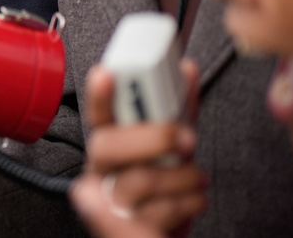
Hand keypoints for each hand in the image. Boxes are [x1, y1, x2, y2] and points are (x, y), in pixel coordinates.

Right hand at [72, 61, 206, 236]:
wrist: (164, 231)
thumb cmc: (164, 185)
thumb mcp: (172, 144)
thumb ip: (178, 110)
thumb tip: (187, 70)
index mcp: (109, 143)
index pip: (97, 115)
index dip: (98, 96)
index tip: (104, 74)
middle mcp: (102, 170)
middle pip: (107, 146)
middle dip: (153, 138)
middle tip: (185, 138)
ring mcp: (109, 200)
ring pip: (139, 180)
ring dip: (182, 177)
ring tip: (195, 177)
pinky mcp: (124, 228)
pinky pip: (157, 211)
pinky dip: (187, 203)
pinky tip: (190, 198)